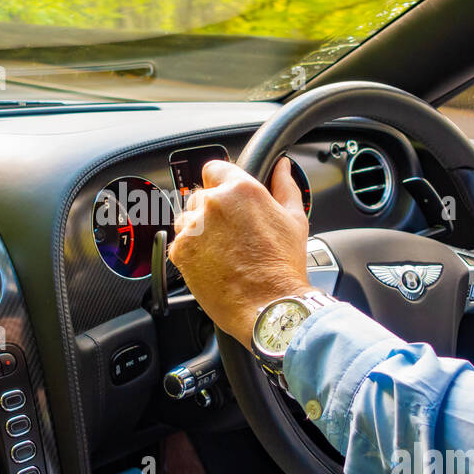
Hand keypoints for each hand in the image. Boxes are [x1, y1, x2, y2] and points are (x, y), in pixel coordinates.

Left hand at [168, 157, 311, 343]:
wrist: (267, 306)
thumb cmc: (282, 267)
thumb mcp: (293, 219)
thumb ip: (284, 186)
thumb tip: (281, 168)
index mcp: (240, 190)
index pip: (214, 168)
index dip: (221, 183)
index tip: (228, 199)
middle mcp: (212, 204)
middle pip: (201, 196)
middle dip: (213, 211)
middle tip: (233, 234)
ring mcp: (193, 228)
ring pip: (188, 220)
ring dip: (200, 231)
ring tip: (224, 252)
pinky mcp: (180, 251)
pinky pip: (180, 243)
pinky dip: (192, 252)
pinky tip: (214, 264)